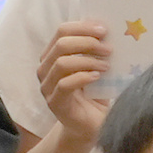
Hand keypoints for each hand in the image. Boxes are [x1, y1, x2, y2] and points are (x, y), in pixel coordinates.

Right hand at [36, 23, 114, 143]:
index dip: (82, 27)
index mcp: (53, 55)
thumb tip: (106, 26)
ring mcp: (47, 87)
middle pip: (61, 44)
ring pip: (61, 63)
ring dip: (87, 60)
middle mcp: (45, 69)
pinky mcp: (54, 103)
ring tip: (106, 65)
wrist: (90, 125)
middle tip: (108, 48)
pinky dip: (83, 77)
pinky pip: (65, 84)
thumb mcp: (95, 66)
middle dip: (87, 42)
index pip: (61, 32)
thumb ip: (95, 49)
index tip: (104, 30)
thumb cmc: (94, 93)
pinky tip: (97, 77)